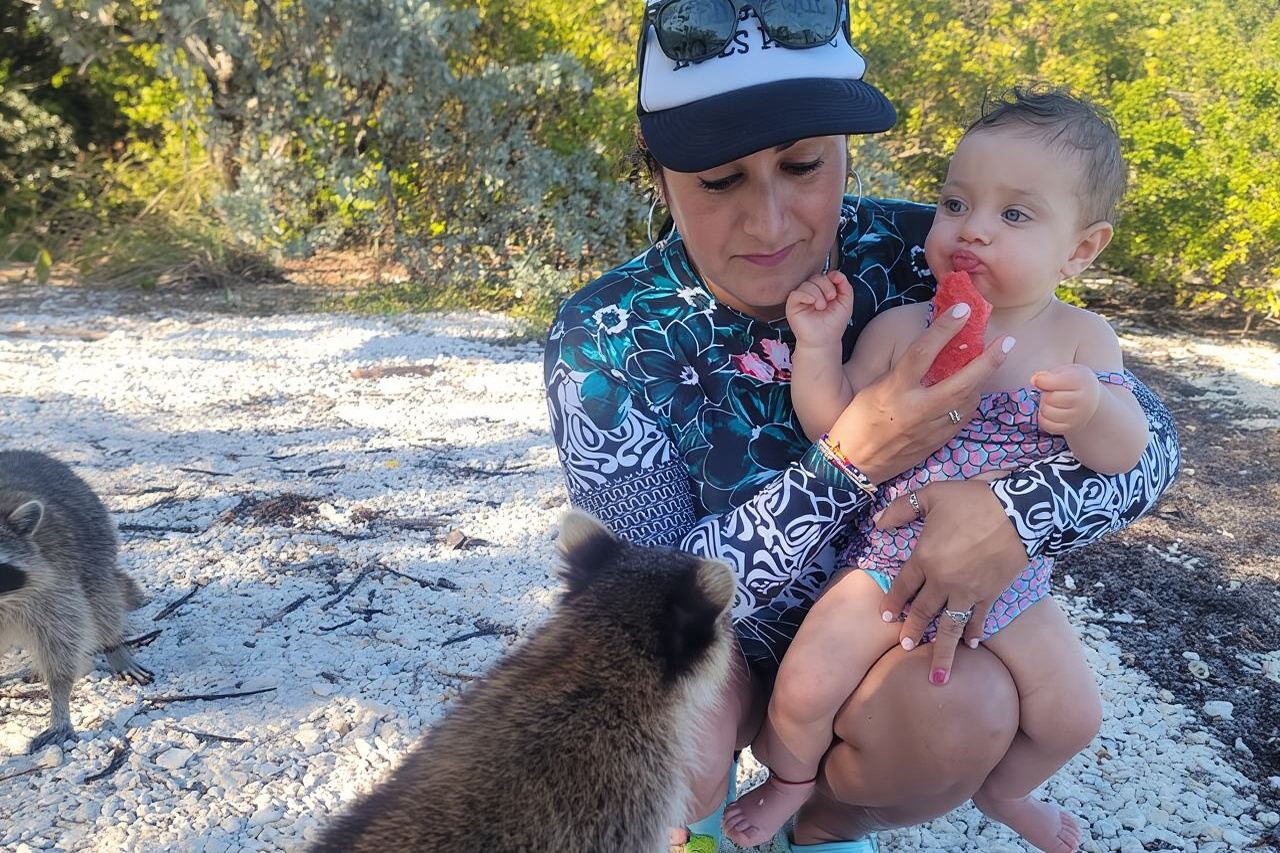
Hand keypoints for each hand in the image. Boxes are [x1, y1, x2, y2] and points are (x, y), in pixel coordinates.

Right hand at [785, 272, 853, 345]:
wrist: (825, 341)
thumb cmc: (833, 325)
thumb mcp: (846, 303)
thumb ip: (845, 286)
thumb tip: (836, 273)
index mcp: (822, 292)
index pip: (825, 276)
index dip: (832, 279)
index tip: (836, 291)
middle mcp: (811, 293)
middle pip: (817, 277)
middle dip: (826, 286)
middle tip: (830, 299)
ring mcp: (801, 299)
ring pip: (807, 284)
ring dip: (818, 294)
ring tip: (821, 307)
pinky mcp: (792, 305)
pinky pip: (797, 293)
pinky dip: (806, 295)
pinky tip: (812, 303)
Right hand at [826, 304, 1014, 483]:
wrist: (853, 464)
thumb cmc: (857, 421)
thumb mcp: (873, 389)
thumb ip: (902, 373)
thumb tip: (929, 354)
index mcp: (894, 390)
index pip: (923, 352)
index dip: (945, 328)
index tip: (963, 310)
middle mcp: (916, 409)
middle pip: (961, 381)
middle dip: (988, 360)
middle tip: (1006, 341)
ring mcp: (929, 429)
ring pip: (968, 401)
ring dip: (981, 381)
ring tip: (987, 365)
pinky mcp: (936, 444)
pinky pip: (961, 419)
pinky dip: (969, 403)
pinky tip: (970, 394)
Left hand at [874, 480, 1029, 684]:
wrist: (1020, 511)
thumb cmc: (974, 499)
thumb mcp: (933, 494)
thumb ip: (903, 509)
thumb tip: (879, 523)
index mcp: (924, 558)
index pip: (903, 585)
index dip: (893, 601)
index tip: (886, 615)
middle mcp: (943, 581)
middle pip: (922, 612)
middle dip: (912, 631)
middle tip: (904, 647)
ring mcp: (968, 591)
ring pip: (950, 627)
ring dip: (942, 651)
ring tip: (937, 675)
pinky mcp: (991, 594)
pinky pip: (980, 619)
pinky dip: (976, 633)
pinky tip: (973, 646)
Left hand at [1032, 365, 1100, 434]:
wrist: (1091, 400)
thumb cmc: (1074, 383)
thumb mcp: (1065, 372)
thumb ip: (1048, 375)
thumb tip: (1034, 380)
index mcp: (1081, 382)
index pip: (1055, 382)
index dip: (1042, 380)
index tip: (1039, 379)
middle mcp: (1083, 401)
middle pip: (1050, 399)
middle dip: (1046, 394)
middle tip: (1053, 392)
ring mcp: (1078, 417)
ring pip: (1046, 412)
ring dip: (1044, 406)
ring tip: (1053, 402)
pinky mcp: (1071, 428)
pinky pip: (1047, 425)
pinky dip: (1043, 418)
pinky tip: (1051, 411)